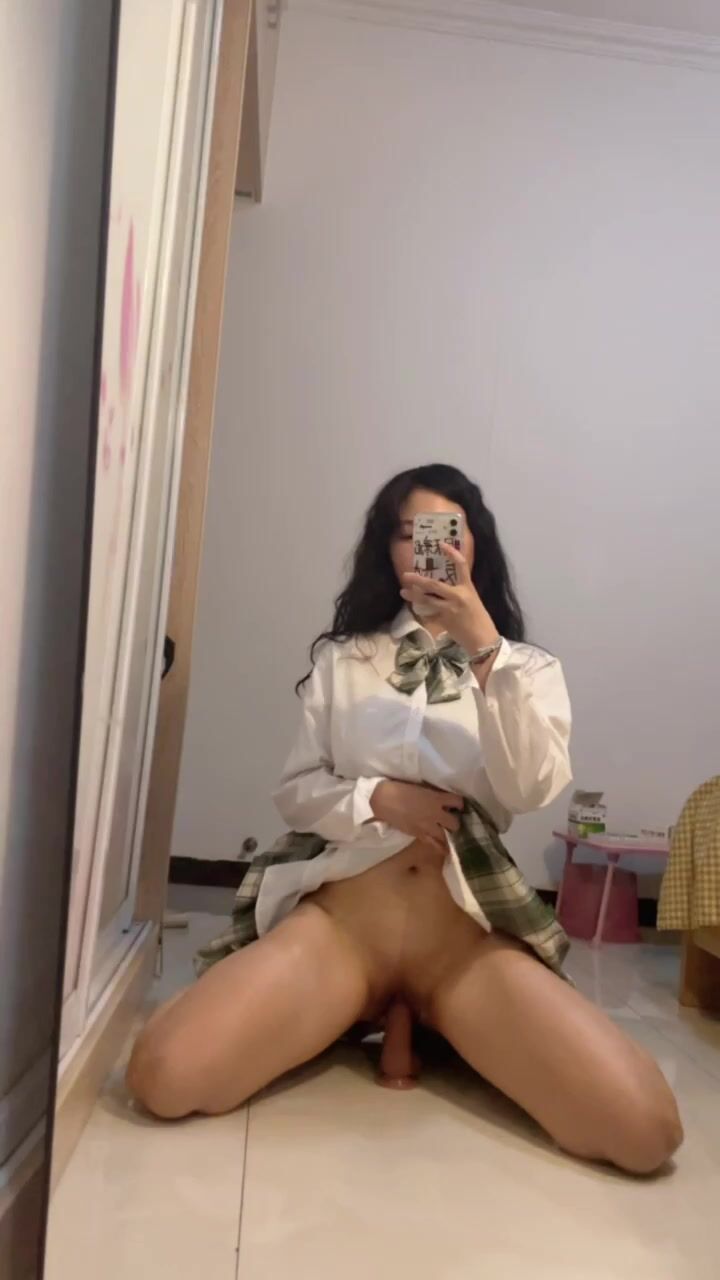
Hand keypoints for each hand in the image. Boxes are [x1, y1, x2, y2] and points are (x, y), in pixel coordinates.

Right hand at [370, 780, 462, 852]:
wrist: (383, 800)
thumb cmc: (400, 788)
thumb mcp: (421, 788)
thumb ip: (434, 795)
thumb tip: (443, 799)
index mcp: (436, 799)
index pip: (458, 802)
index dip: (459, 804)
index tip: (457, 805)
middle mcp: (435, 814)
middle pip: (455, 823)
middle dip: (454, 821)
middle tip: (451, 819)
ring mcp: (427, 826)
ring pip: (446, 836)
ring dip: (448, 833)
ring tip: (446, 831)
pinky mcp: (419, 835)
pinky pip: (434, 844)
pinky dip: (440, 846)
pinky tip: (444, 847)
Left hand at [401, 542, 498, 657]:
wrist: (482, 639)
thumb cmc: (479, 619)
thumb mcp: (472, 600)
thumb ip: (459, 591)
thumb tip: (443, 586)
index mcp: (468, 588)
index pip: (461, 565)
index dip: (452, 553)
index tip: (442, 544)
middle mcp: (458, 596)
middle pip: (434, 584)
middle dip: (417, 580)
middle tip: (406, 575)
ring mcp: (449, 609)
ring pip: (427, 600)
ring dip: (413, 596)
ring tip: (403, 592)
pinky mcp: (444, 621)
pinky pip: (428, 614)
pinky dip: (421, 611)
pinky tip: (415, 608)